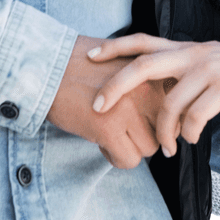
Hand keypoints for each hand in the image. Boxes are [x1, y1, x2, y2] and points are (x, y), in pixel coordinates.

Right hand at [46, 35, 165, 168]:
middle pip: (166, 130)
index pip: (175, 108)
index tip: (144, 119)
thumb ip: (146, 80)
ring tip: (109, 132)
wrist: (44, 65)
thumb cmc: (79, 64)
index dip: (160, 118)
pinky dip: (115, 156)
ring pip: (149, 147)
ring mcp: (129, 108)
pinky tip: (100, 142)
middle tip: (124, 128)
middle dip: (147, 133)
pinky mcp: (108, 127)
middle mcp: (146, 88)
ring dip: (130, 146)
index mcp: (151, 71)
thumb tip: (166, 113)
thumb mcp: (122, 60)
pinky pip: (129, 160)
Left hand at [88, 35, 219, 156]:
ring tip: (166, 149)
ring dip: (162, 131)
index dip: (114, 46)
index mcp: (186, 48)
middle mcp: (193, 54)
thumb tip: (161, 92)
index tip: (90, 55)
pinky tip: (192, 141)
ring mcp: (209, 70)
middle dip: (117, 85)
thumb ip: (184, 70)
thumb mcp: (209, 61)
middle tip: (100, 106)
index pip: (142, 41)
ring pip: (170, 102)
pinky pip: (197, 116)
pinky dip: (190, 133)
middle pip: (144, 65)